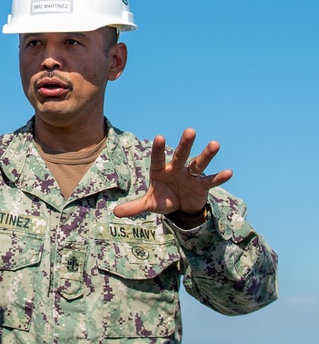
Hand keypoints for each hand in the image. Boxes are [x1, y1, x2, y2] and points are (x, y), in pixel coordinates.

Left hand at [113, 127, 231, 221]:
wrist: (180, 208)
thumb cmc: (163, 199)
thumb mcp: (149, 204)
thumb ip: (134, 207)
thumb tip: (114, 212)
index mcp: (160, 171)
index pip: (158, 158)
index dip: (158, 149)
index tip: (159, 137)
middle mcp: (176, 169)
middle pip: (181, 155)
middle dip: (185, 144)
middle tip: (190, 131)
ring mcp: (191, 176)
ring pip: (199, 163)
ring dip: (206, 155)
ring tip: (215, 144)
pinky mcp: (202, 185)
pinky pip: (211, 180)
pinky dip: (219, 177)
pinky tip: (228, 172)